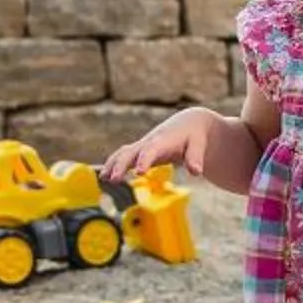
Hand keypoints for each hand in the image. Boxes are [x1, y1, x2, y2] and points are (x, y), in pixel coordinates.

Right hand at [104, 110, 222, 183]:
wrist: (189, 123)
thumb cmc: (194, 135)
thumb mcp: (199, 145)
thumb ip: (195, 158)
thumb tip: (197, 172)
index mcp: (163, 141)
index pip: (151, 151)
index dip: (144, 160)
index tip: (138, 172)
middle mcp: (149, 142)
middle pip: (130, 152)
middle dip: (120, 164)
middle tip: (113, 179)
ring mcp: (143, 146)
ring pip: (123, 153)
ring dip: (112, 164)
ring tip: (103, 179)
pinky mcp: (140, 151)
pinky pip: (123, 156)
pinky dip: (113, 165)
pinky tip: (104, 177)